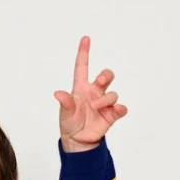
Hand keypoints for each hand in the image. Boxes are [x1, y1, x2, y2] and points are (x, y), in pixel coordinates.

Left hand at [54, 36, 127, 151]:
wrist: (78, 140)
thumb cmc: (70, 123)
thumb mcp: (65, 113)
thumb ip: (65, 102)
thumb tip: (58, 93)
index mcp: (81, 88)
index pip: (82, 67)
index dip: (84, 52)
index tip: (86, 38)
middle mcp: (94, 92)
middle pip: (106, 76)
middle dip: (106, 75)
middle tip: (100, 81)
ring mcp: (104, 103)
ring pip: (112, 93)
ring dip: (106, 99)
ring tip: (96, 107)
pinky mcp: (111, 115)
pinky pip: (121, 108)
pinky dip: (120, 108)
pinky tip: (115, 110)